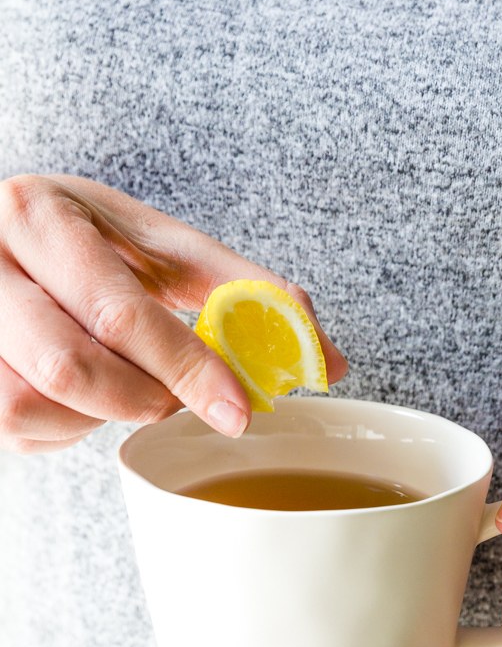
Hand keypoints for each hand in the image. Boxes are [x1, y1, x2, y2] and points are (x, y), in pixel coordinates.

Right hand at [0, 174, 347, 452]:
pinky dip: (60, 427)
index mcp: (42, 217)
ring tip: (115, 380)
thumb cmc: (83, 241)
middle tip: (173, 398)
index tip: (237, 410)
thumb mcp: (156, 244)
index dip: (188, 370)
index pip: (122, 312)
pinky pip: (13, 429)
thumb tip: (325, 358)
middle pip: (71, 369)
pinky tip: (75, 392)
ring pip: (33, 408)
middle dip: (142, 399)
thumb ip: (241, 291)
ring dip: (94, 415)